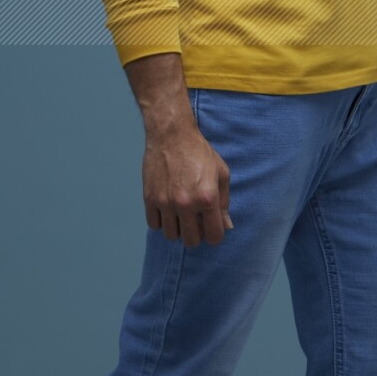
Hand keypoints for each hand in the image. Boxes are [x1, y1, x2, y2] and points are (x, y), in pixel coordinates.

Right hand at [142, 121, 233, 245]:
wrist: (172, 134)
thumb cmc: (199, 152)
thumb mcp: (221, 173)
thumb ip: (224, 202)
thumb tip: (227, 226)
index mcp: (207, 198)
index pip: (214, 236)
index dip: (215, 235)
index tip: (211, 228)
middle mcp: (186, 204)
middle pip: (191, 241)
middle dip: (196, 234)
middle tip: (196, 221)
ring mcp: (166, 202)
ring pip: (171, 235)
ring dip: (178, 228)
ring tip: (180, 213)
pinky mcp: (149, 198)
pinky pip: (154, 225)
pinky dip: (161, 221)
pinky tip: (167, 208)